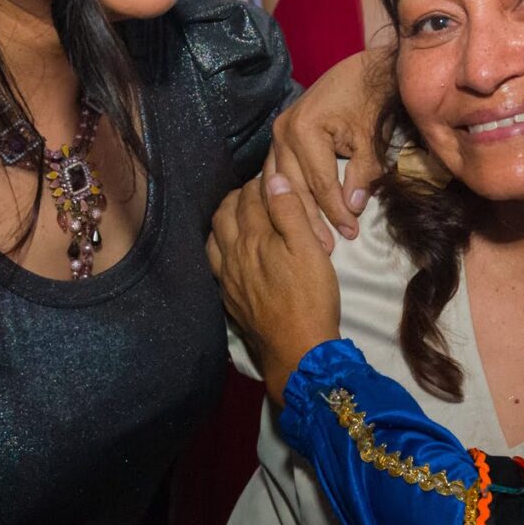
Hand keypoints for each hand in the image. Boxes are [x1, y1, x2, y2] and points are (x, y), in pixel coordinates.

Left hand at [208, 172, 341, 399]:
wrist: (297, 350)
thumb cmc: (310, 297)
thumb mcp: (310, 250)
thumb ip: (289, 213)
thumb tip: (273, 179)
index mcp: (254, 238)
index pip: (251, 197)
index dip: (261, 181)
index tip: (272, 174)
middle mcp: (233, 254)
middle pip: (225, 213)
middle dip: (238, 196)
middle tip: (256, 191)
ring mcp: (227, 278)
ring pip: (214, 237)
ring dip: (224, 219)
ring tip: (240, 215)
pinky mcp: (229, 297)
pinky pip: (213, 263)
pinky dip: (219, 246)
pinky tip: (229, 250)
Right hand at [268, 46, 390, 245]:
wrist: (365, 71)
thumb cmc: (372, 100)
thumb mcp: (372, 137)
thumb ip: (363, 173)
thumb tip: (352, 208)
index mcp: (304, 130)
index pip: (319, 183)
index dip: (335, 212)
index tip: (350, 235)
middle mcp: (283, 132)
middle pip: (293, 188)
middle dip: (311, 221)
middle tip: (327, 250)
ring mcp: (277, 134)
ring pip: (280, 185)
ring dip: (295, 213)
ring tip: (312, 241)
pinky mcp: (280, 137)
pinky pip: (277, 174)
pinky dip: (286, 196)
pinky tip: (293, 217)